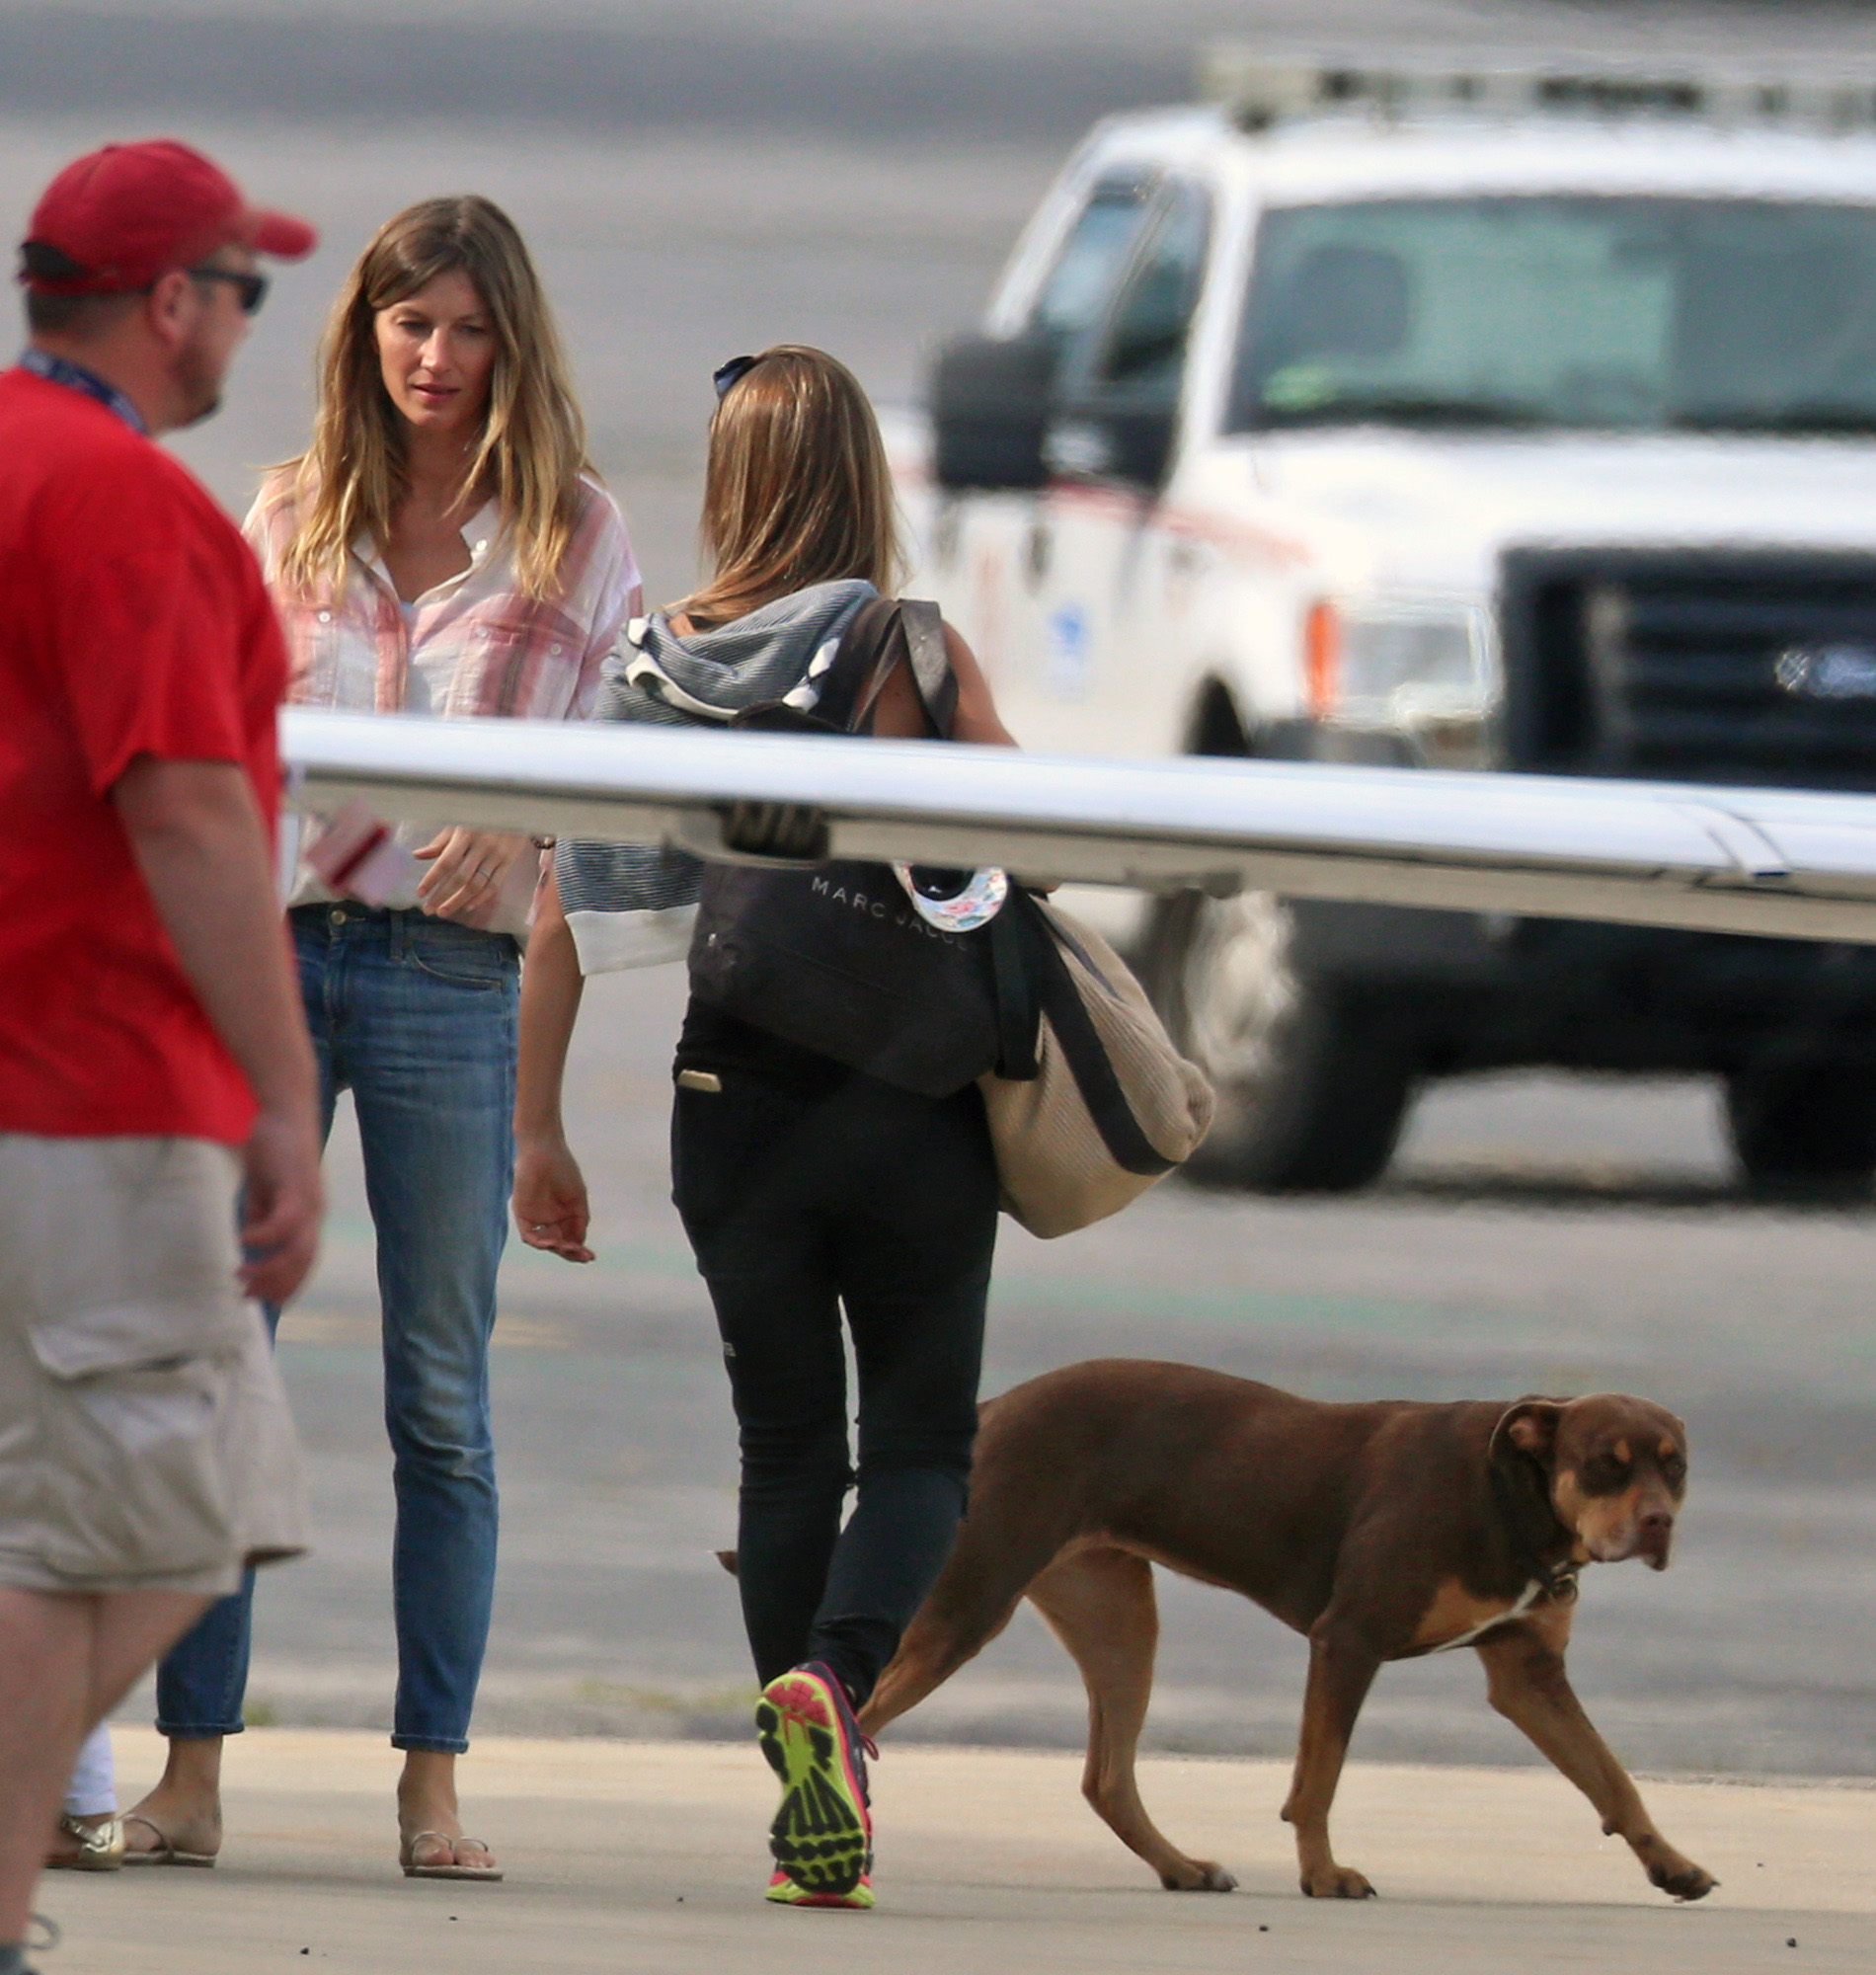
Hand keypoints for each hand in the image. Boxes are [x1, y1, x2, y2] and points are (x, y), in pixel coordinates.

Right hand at [239, 1106, 323, 1302]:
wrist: (283, 1110)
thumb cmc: (272, 1147)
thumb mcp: (264, 1189)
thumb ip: (261, 1212)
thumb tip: (250, 1239)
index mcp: (308, 1216)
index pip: (305, 1261)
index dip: (286, 1284)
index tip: (260, 1299)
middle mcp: (315, 1212)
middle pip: (305, 1263)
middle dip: (278, 1285)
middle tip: (247, 1296)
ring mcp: (309, 1200)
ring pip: (299, 1249)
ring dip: (271, 1268)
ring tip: (242, 1276)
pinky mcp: (297, 1186)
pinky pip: (285, 1221)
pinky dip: (265, 1236)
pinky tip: (243, 1240)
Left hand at [414, 827, 530, 923]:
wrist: (515, 812)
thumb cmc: (480, 820)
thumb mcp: (458, 825)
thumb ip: (439, 843)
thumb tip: (417, 855)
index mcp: (465, 835)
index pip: (446, 862)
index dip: (432, 879)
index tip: (420, 893)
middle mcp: (482, 846)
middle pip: (460, 877)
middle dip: (442, 896)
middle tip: (428, 910)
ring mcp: (497, 855)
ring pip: (476, 885)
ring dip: (458, 901)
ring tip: (443, 911)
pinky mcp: (508, 862)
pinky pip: (494, 885)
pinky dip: (480, 898)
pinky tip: (467, 906)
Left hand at [514, 1130, 592, 1262]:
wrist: (544, 1152)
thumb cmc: (563, 1170)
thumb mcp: (578, 1197)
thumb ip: (579, 1220)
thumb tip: (580, 1242)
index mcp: (564, 1215)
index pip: (570, 1239)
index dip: (579, 1250)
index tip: (590, 1257)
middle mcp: (549, 1220)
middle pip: (559, 1244)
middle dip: (571, 1253)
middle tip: (583, 1256)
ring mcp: (535, 1218)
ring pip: (545, 1243)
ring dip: (558, 1249)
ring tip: (569, 1248)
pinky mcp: (522, 1214)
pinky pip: (529, 1235)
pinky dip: (540, 1242)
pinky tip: (553, 1241)